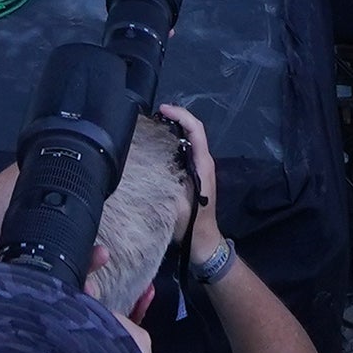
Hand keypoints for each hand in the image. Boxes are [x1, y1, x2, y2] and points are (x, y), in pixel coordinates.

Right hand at [158, 103, 220, 249]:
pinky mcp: (194, 173)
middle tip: (152, 116)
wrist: (204, 242)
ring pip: (189, 139)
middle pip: (193, 130)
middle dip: (175, 117)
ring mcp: (200, 168)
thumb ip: (165, 184)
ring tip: (152, 126)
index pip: (196, 130)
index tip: (162, 110)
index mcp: (203, 165)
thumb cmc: (192, 225)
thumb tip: (148, 165)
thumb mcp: (175, 205)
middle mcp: (204, 162)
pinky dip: (172, 141)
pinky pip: (185, 150)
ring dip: (174, 128)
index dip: (181, 115)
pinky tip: (156, 145)